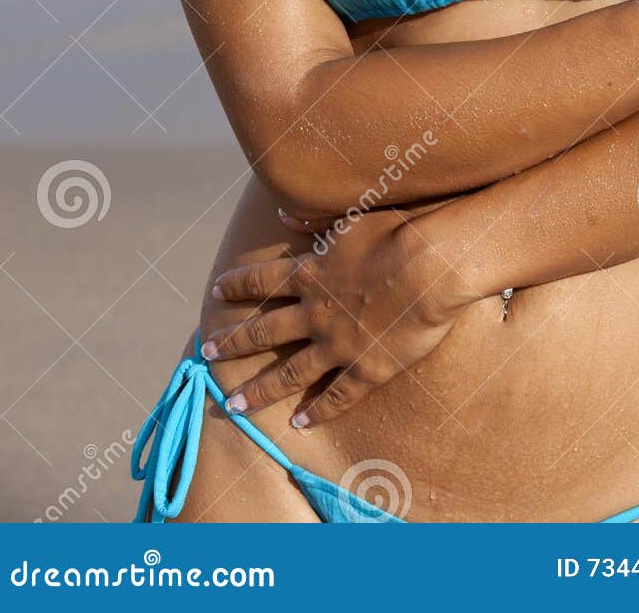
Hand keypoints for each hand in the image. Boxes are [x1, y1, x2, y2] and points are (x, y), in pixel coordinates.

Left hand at [203, 207, 477, 427]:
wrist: (432, 266)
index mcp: (312, 273)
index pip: (263, 280)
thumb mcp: (351, 217)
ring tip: (233, 405)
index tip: (216, 291)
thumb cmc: (398, 231)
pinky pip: (335, 397)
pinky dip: (316, 412)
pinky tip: (299, 424)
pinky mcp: (365, 370)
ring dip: (260, 390)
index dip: (238, 285)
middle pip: (265, 331)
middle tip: (206, 353)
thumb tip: (281, 212)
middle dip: (233, 342)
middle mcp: (316, 313)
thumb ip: (314, 219)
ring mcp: (338, 345)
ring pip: (289, 373)